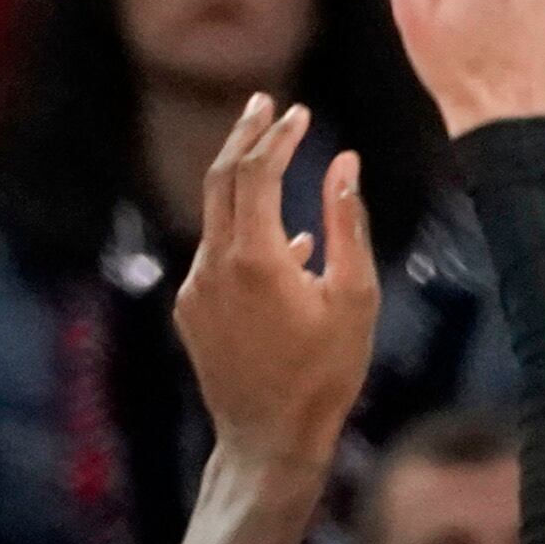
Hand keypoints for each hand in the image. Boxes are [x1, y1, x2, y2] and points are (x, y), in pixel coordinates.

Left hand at [170, 96, 379, 473]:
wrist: (269, 440)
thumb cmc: (326, 372)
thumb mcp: (354, 295)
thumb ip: (346, 222)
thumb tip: (344, 162)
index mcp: (253, 257)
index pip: (256, 171)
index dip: (278, 135)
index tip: (301, 112)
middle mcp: (213, 266)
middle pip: (221, 179)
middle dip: (244, 136)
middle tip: (264, 103)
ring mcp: (195, 290)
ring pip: (215, 217)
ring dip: (243, 183)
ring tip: (277, 161)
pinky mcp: (190, 311)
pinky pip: (215, 255)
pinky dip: (241, 232)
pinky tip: (280, 244)